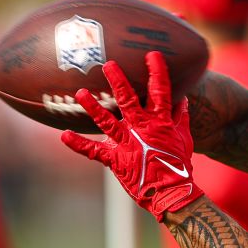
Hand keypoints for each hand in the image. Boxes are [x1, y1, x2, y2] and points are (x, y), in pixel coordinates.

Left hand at [60, 52, 204, 220]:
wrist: (171, 193)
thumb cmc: (179, 166)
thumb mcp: (184, 138)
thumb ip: (181, 118)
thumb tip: (182, 99)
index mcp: (160, 122)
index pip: (160, 91)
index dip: (157, 72)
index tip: (152, 55)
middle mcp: (141, 129)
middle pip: (128, 99)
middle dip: (118, 80)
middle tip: (108, 64)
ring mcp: (127, 143)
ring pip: (106, 120)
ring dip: (93, 106)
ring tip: (80, 92)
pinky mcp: (115, 159)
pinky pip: (93, 150)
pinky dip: (77, 143)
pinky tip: (63, 135)